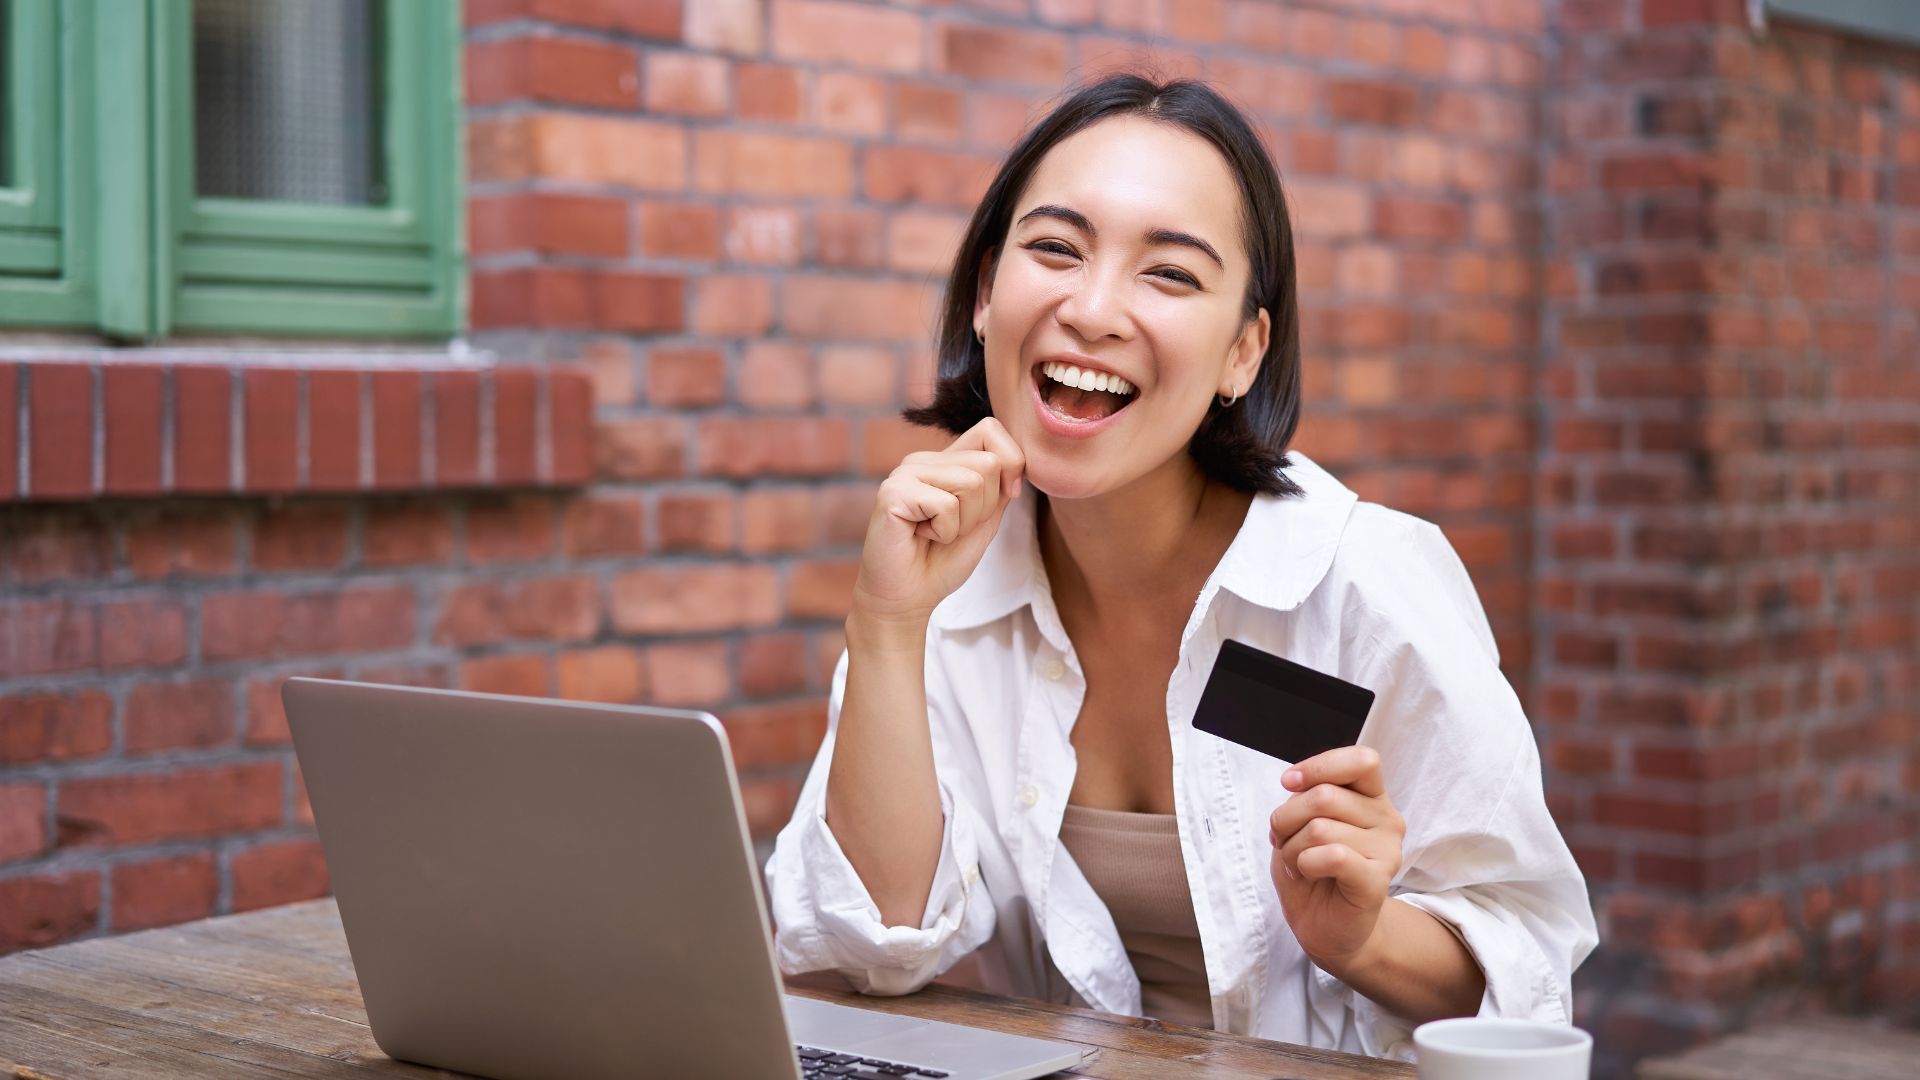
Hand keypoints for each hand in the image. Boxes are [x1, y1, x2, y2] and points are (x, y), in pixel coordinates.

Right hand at [850, 417, 1025, 625]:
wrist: (906, 598)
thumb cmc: (941, 561)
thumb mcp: (985, 520)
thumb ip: (999, 487)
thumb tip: (1015, 462)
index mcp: (944, 461)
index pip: (990, 429)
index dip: (1011, 463)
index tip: (1005, 497)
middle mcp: (923, 460)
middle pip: (988, 463)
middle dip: (985, 507)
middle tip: (955, 528)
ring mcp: (905, 473)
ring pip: (972, 482)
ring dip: (965, 522)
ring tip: (937, 533)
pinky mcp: (893, 493)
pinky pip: (946, 505)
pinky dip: (945, 532)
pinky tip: (921, 536)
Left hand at [1267, 745, 1405, 975]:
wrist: (1324, 926)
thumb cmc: (1312, 869)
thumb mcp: (1301, 822)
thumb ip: (1306, 796)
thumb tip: (1294, 782)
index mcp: (1371, 797)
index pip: (1361, 760)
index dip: (1319, 766)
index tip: (1289, 783)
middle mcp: (1386, 819)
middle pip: (1325, 795)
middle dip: (1286, 818)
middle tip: (1283, 841)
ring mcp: (1387, 850)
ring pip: (1320, 827)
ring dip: (1292, 847)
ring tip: (1299, 863)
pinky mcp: (1377, 880)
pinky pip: (1332, 855)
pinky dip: (1306, 863)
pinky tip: (1309, 874)